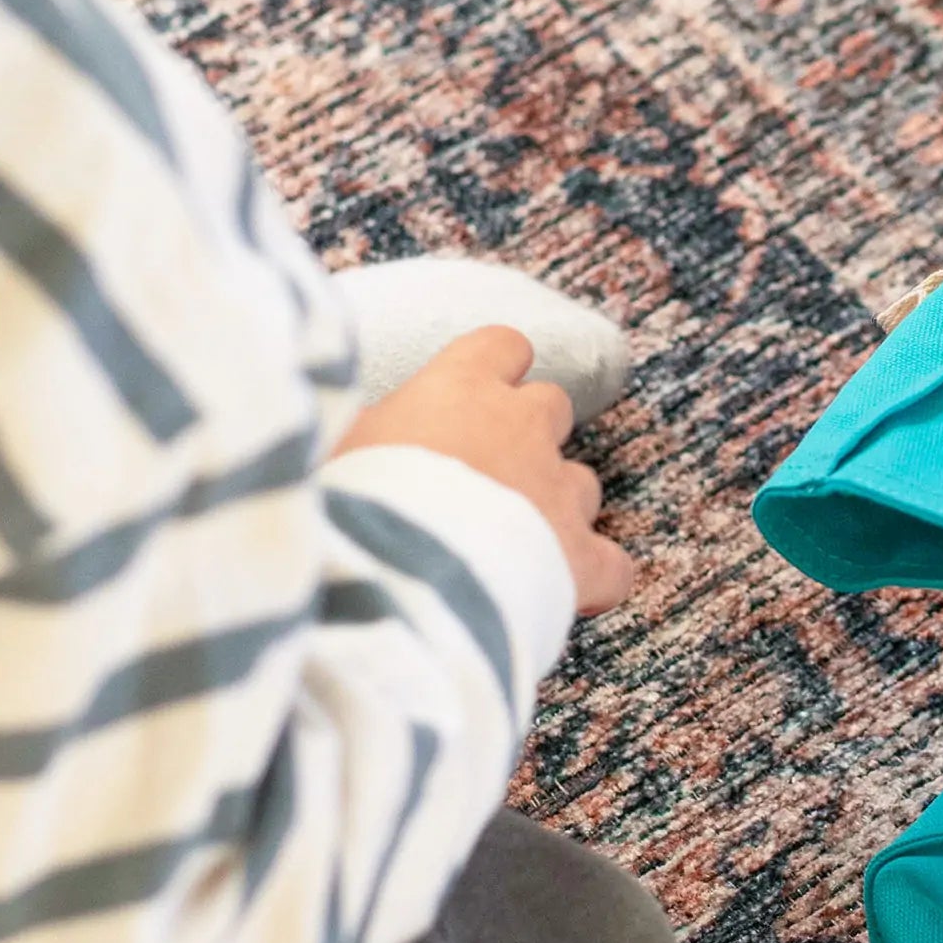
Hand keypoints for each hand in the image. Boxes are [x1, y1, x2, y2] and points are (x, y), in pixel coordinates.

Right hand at [335, 327, 631, 613]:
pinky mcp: (580, 559)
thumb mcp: (330, 445)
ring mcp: (557, 490)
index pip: (501, 346)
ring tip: (509, 546)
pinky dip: (594, 577)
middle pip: (549, 408)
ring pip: (580, 483)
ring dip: (554, 506)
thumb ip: (363, 429)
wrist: (387, 577)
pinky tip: (568, 596)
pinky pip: (612, 565)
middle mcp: (520, 425)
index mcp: (459, 386)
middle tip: (483, 478)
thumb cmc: (343, 504)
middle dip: (527, 438)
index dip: (496, 369)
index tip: (479, 392)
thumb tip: (351, 425)